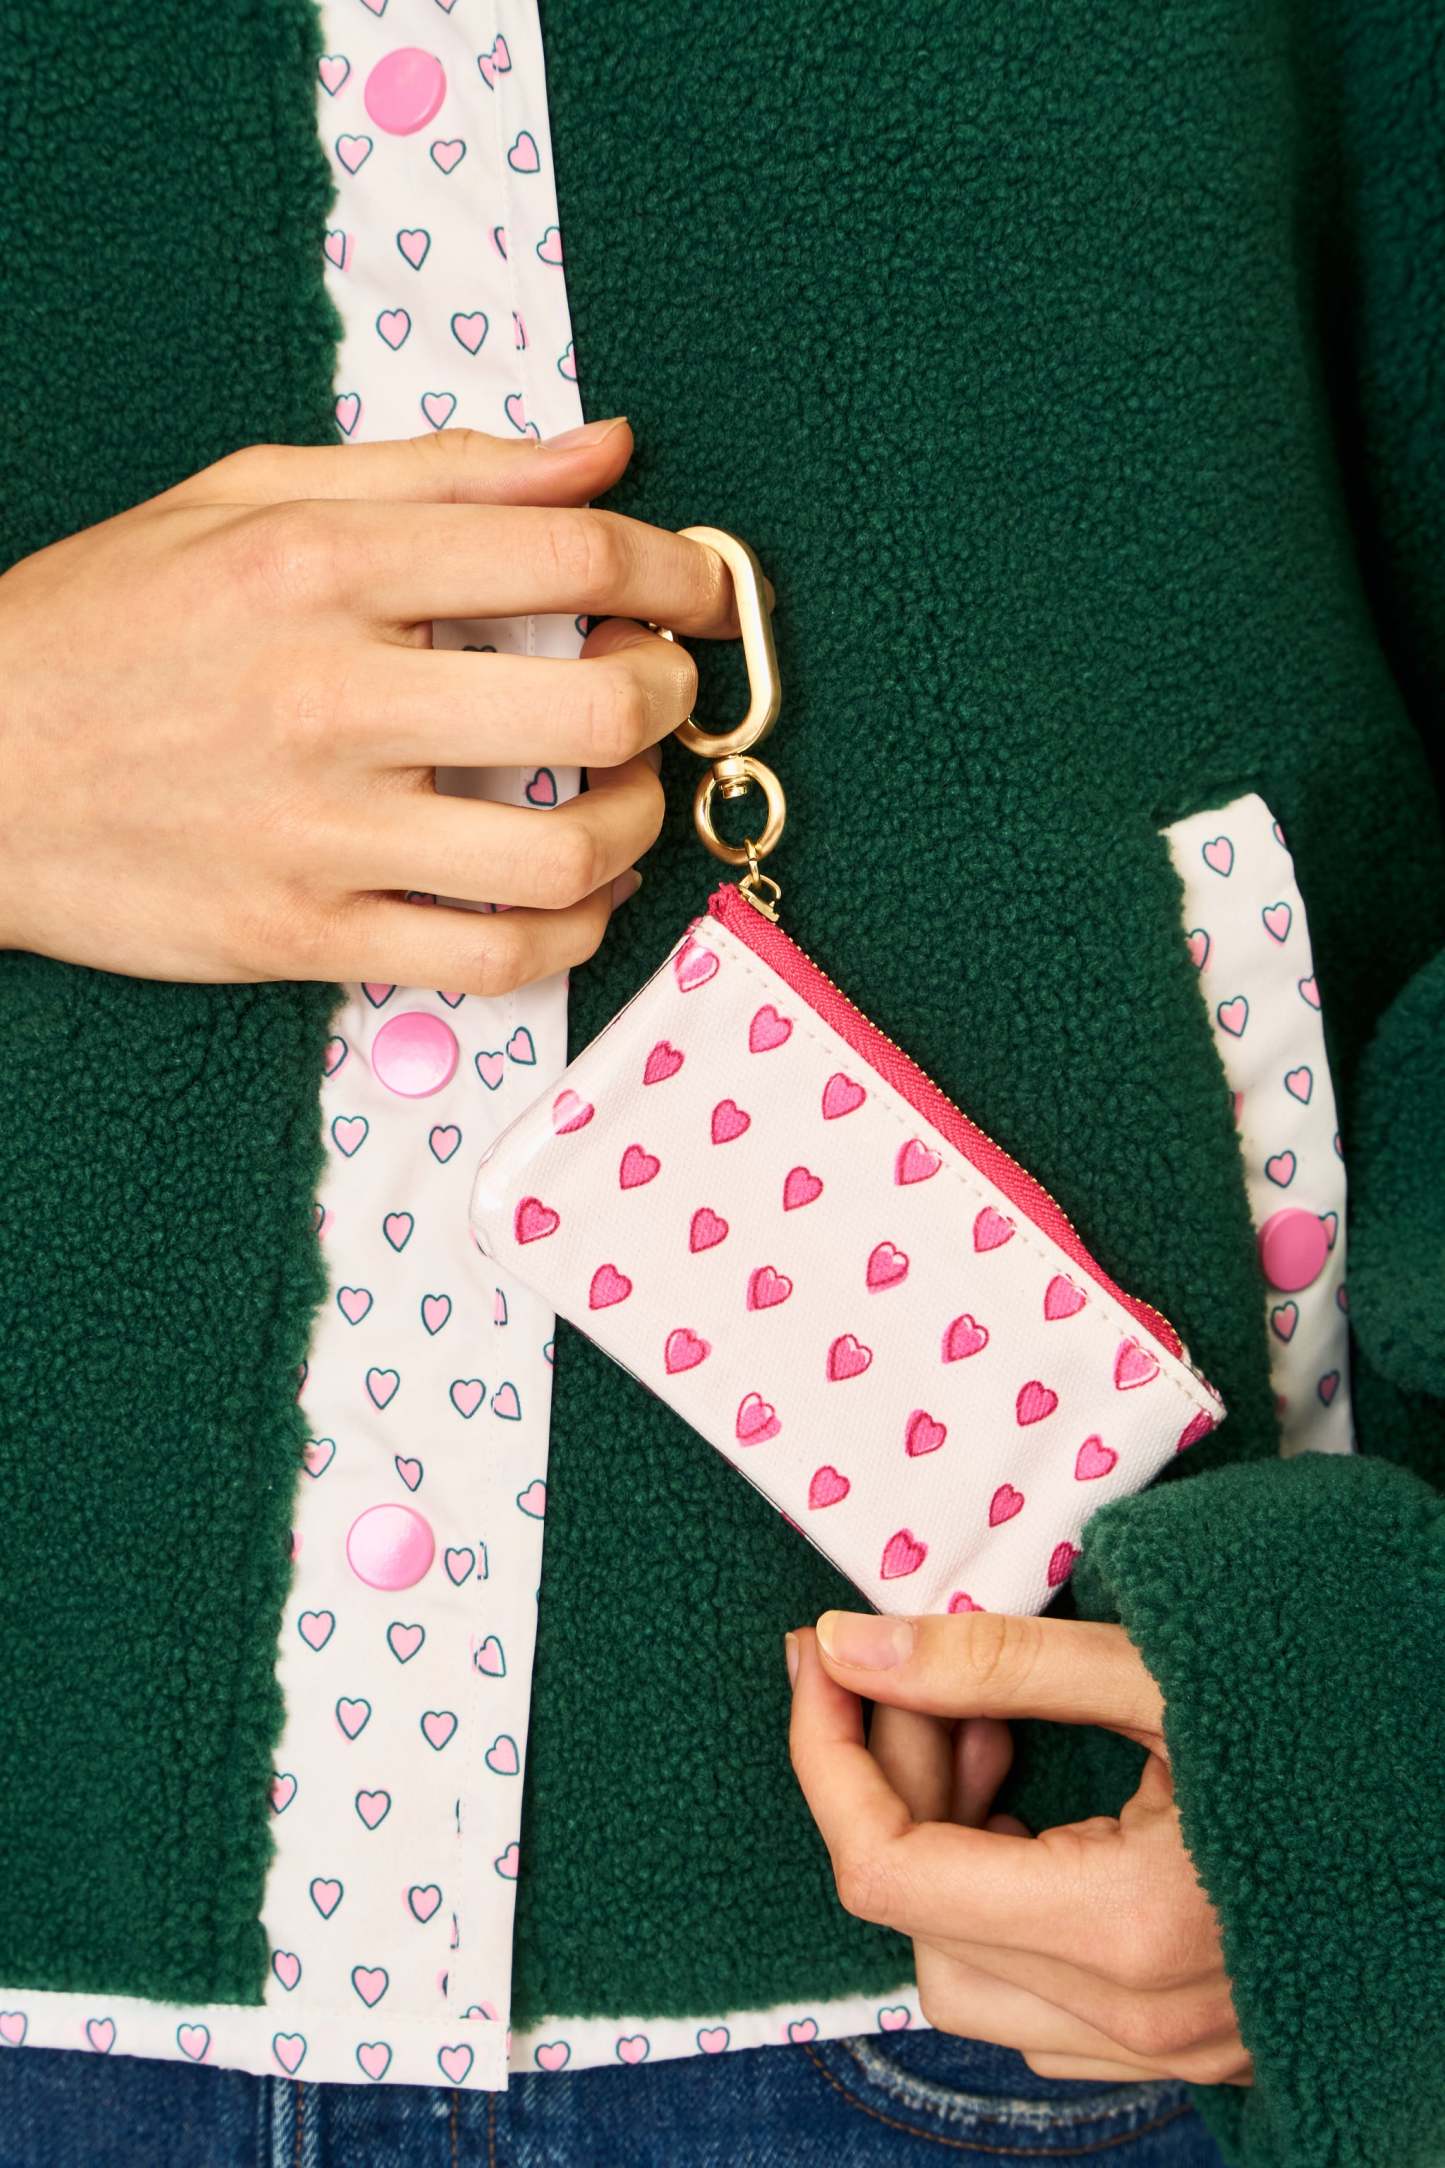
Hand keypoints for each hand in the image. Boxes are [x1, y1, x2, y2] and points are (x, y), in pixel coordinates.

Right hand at [0, 420, 732, 986]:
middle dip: (672, 697)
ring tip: (628, 794)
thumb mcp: (248, 496)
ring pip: (565, 850)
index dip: (675, 571)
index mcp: (321, 562)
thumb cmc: (108, 625)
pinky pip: (495, 956)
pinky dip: (575, 930)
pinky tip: (580, 891)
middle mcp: (332, 695)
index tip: (699, 589)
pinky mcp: (304, 934)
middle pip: (595, 706)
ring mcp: (320, 829)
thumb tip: (607, 453)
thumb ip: (442, 472)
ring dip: (640, 822)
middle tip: (661, 690)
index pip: (566, 550)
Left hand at [787, 1610, 1250, 2086]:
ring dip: (943, 1841)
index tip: (819, 1658)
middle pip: (914, 1920)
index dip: (829, 1753)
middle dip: (892, 1785)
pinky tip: (1036, 1792)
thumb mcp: (1168, 1671)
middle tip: (929, 1678)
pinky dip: (997, 1888)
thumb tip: (851, 1644)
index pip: (889, 1869)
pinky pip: (1031, 1992)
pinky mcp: (1183, 2040)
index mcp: (1129, 1926)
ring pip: (962, 1968)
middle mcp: (1139, 2015)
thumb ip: (998, 1659)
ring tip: (992, 1730)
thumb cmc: (1339, 1723)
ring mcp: (1166, 2045)